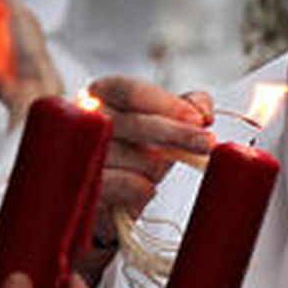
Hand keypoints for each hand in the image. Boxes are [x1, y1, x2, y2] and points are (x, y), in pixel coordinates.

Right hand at [75, 77, 215, 281]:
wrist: (105, 197)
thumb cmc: (134, 150)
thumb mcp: (160, 123)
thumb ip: (185, 107)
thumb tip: (203, 110)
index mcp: (102, 94)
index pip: (132, 91)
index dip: (168, 104)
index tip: (199, 119)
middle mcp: (86, 120)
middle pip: (135, 123)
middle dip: (177, 135)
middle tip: (206, 143)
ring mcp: (80, 154)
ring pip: (136, 159)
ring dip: (154, 169)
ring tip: (149, 173)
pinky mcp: (84, 188)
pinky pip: (125, 186)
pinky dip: (142, 189)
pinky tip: (143, 189)